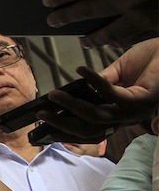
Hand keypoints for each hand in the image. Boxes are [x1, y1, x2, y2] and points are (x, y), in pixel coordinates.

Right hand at [36, 38, 158, 139]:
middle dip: (63, 124)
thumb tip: (75, 87)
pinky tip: (80, 70)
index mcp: (122, 114)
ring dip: (72, 106)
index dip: (68, 132)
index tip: (46, 129)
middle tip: (41, 116)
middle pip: (90, 130)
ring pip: (96, 115)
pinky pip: (110, 94)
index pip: (91, 131)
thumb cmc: (151, 59)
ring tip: (54, 95)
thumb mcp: (118, 72)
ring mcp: (134, 111)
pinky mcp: (140, 99)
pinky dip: (93, 82)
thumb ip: (99, 82)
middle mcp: (128, 118)